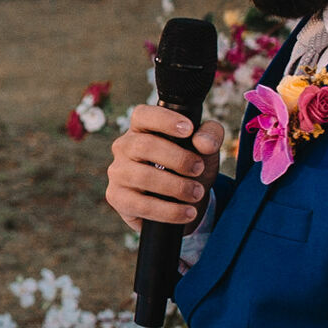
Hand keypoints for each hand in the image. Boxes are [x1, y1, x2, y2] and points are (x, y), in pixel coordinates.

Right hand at [106, 106, 226, 233]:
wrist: (179, 204)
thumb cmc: (188, 168)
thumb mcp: (205, 150)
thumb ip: (210, 136)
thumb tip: (202, 142)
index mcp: (141, 128)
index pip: (143, 115)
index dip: (164, 120)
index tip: (188, 130)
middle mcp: (124, 147)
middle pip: (144, 146)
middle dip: (177, 158)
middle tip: (199, 169)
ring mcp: (118, 172)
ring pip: (142, 176)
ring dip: (175, 186)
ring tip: (197, 193)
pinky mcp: (117, 197)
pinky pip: (141, 205)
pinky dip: (169, 211)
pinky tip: (187, 212)